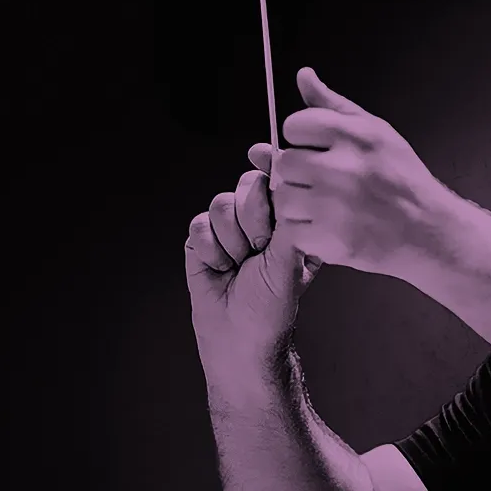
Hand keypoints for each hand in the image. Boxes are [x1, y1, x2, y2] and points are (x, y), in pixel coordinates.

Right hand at [185, 142, 322, 365]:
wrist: (240, 337)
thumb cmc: (273, 305)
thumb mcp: (291, 259)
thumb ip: (288, 218)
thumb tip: (287, 180)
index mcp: (288, 222)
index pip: (279, 179)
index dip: (270, 162)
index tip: (260, 153)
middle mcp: (259, 221)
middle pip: (247, 184)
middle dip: (253, 217)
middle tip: (258, 247)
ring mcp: (229, 229)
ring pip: (221, 204)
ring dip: (232, 240)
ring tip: (240, 265)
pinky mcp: (201, 240)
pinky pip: (199, 225)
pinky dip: (210, 250)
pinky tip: (220, 269)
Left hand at [273, 67, 454, 278]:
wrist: (429, 231)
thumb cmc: (403, 179)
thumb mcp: (376, 131)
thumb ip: (333, 104)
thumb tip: (304, 76)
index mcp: (353, 136)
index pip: (294, 126)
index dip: (302, 138)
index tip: (317, 150)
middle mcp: (342, 169)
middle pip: (284, 163)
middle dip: (299, 172)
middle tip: (323, 181)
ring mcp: (334, 207)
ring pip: (284, 198)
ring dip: (299, 203)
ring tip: (327, 206)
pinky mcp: (331, 240)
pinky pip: (293, 230)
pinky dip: (306, 232)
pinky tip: (330, 226)